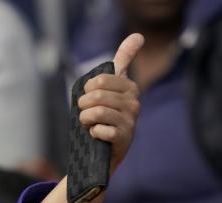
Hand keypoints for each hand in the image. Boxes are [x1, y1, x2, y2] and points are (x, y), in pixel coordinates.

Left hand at [77, 33, 143, 172]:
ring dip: (85, 119)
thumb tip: (138, 35)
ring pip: (96, 113)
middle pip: (96, 96)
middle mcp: (134, 104)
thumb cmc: (107, 113)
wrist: (107, 147)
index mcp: (130, 88)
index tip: (89, 95)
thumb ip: (124, 59)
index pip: (100, 81)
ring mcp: (130, 122)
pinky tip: (97, 134)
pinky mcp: (123, 139)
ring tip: (88, 123)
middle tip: (83, 112)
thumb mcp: (114, 85)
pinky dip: (93, 133)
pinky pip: (101, 130)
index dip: (87, 89)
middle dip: (82, 105)